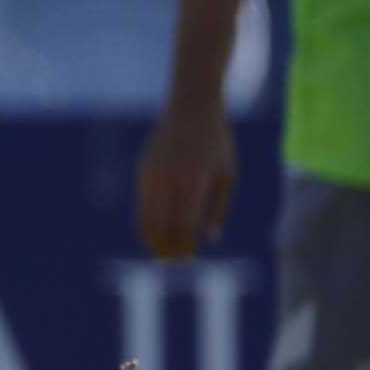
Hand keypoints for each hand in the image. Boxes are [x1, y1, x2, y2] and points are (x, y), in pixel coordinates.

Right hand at [132, 91, 234, 263]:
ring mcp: (152, 175)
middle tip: (173, 261)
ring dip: (152, 237)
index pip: (183, 226)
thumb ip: (218, 209)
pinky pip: (142, 203)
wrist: (191, 109)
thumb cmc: (217, 144)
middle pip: (161, 226)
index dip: (183, 246)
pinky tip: (158, 227)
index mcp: (194, 183)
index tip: (187, 259)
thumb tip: (209, 239)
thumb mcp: (227, 176)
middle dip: (165, 247)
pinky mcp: (143, 171)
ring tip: (161, 250)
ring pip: (145, 217)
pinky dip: (148, 220)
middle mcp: (169, 180)